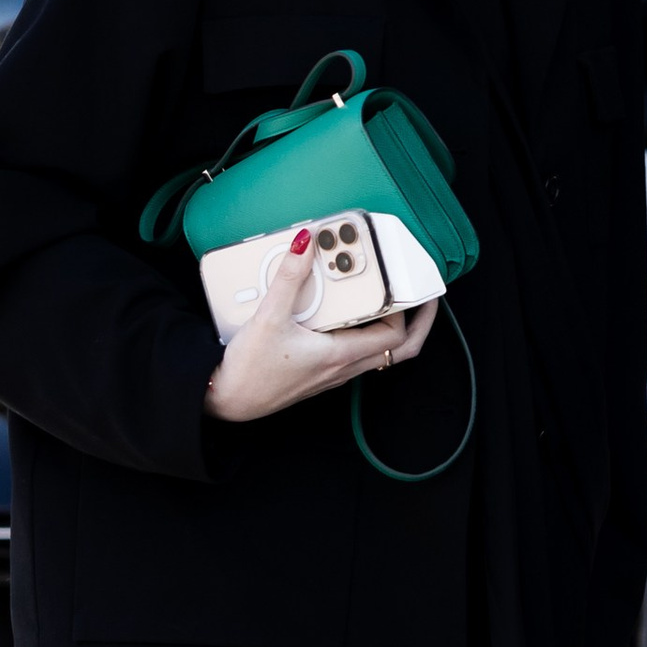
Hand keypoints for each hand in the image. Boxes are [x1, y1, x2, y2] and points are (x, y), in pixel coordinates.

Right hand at [203, 230, 439, 423]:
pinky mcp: (317, 373)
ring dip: (386, 328)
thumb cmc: (247, 371)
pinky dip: (360, 334)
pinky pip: (352, 355)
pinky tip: (342, 315)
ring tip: (384, 301)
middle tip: (421, 301)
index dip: (410, 313)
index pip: (395, 336)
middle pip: (395, 350)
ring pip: (375, 354)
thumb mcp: (268, 318)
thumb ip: (288, 278)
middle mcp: (341, 368)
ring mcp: (331, 374)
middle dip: (414, 325)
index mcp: (339, 355)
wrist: (225, 401)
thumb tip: (304, 245)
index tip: (416, 291)